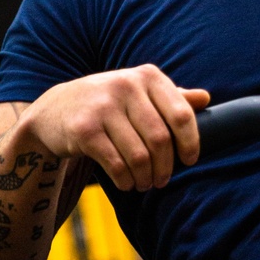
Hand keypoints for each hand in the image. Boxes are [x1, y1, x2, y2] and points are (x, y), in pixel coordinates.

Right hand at [22, 66, 209, 190]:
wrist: (54, 110)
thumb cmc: (107, 103)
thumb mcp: (138, 92)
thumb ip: (171, 96)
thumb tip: (205, 99)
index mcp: (146, 76)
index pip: (181, 114)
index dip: (191, 142)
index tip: (190, 159)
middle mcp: (125, 86)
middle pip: (161, 140)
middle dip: (165, 167)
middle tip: (162, 179)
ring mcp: (102, 107)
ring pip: (139, 156)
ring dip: (145, 178)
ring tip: (144, 183)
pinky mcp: (84, 130)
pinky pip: (116, 165)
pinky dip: (125, 180)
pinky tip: (126, 182)